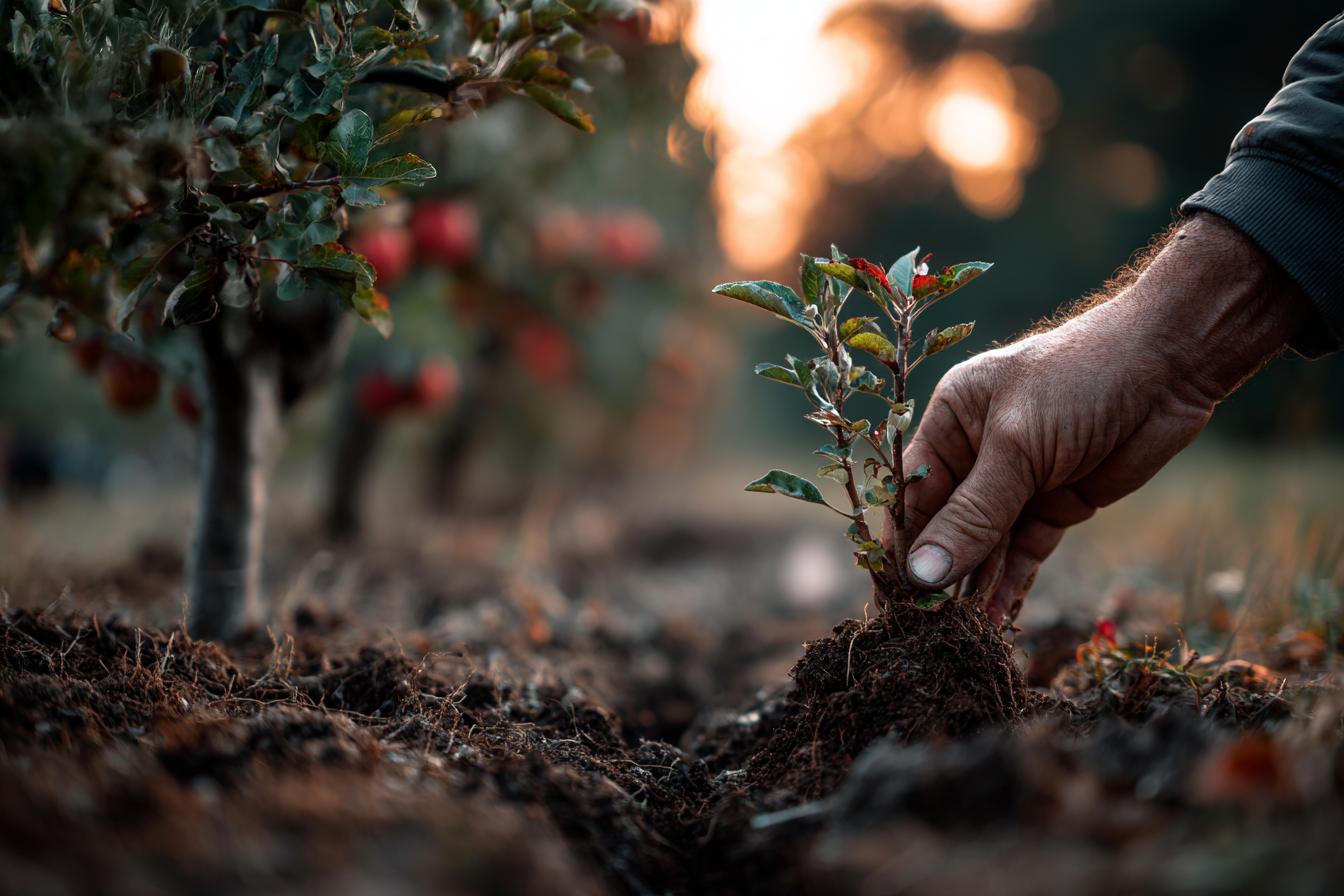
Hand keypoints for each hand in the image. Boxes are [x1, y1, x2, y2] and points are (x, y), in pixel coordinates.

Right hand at [900, 213, 1315, 622]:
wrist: (1171, 367)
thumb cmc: (1079, 382)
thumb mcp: (1018, 448)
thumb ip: (973, 516)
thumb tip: (923, 575)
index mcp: (950, 421)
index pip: (912, 493)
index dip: (902, 545)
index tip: (893, 597)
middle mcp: (975, 453)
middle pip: (945, 525)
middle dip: (938, 574)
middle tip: (924, 630)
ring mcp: (1017, 481)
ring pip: (983, 545)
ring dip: (973, 587)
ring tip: (960, 636)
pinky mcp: (1055, 505)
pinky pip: (1022, 552)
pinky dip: (1010, 585)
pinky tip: (996, 620)